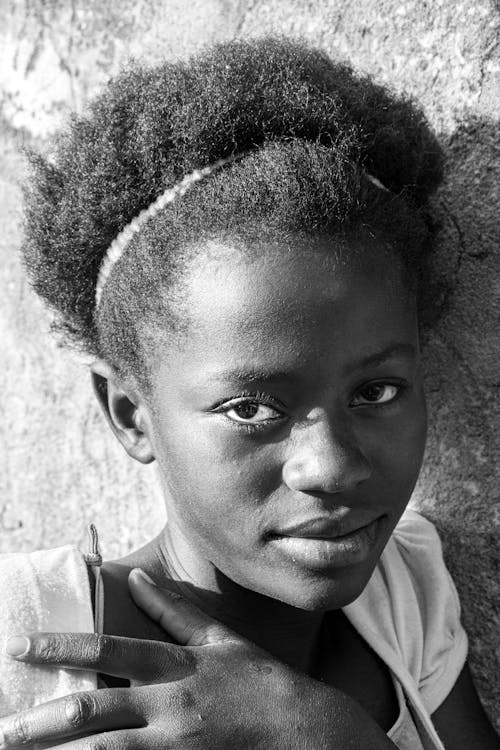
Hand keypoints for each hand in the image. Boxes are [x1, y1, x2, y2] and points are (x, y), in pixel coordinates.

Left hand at [0, 570, 394, 748]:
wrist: (305, 732)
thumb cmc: (260, 681)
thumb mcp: (219, 639)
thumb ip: (174, 609)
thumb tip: (140, 575)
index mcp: (176, 668)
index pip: (109, 651)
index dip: (62, 647)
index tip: (21, 645)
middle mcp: (168, 708)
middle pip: (93, 712)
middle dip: (40, 721)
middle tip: (0, 727)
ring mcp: (173, 747)